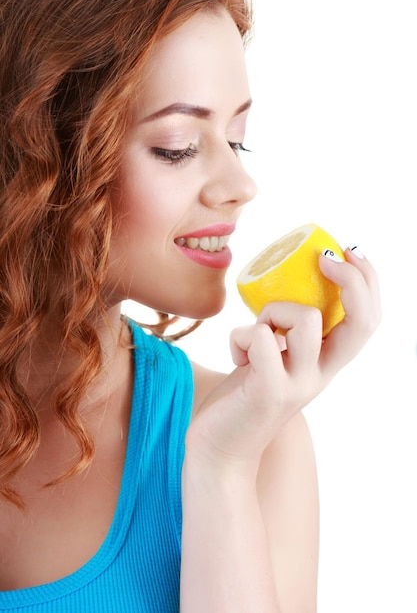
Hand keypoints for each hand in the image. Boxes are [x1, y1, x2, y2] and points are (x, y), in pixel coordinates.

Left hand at [186, 246, 380, 469]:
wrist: (221, 450)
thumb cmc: (244, 395)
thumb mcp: (276, 359)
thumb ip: (287, 334)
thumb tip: (284, 287)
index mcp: (326, 364)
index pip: (368, 322)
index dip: (367, 282)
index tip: (346, 250)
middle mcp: (321, 375)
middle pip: (360, 320)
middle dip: (350, 278)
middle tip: (323, 258)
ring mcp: (298, 385)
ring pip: (303, 317)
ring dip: (272, 311)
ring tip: (256, 334)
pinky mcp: (269, 391)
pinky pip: (259, 336)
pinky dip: (239, 336)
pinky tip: (237, 359)